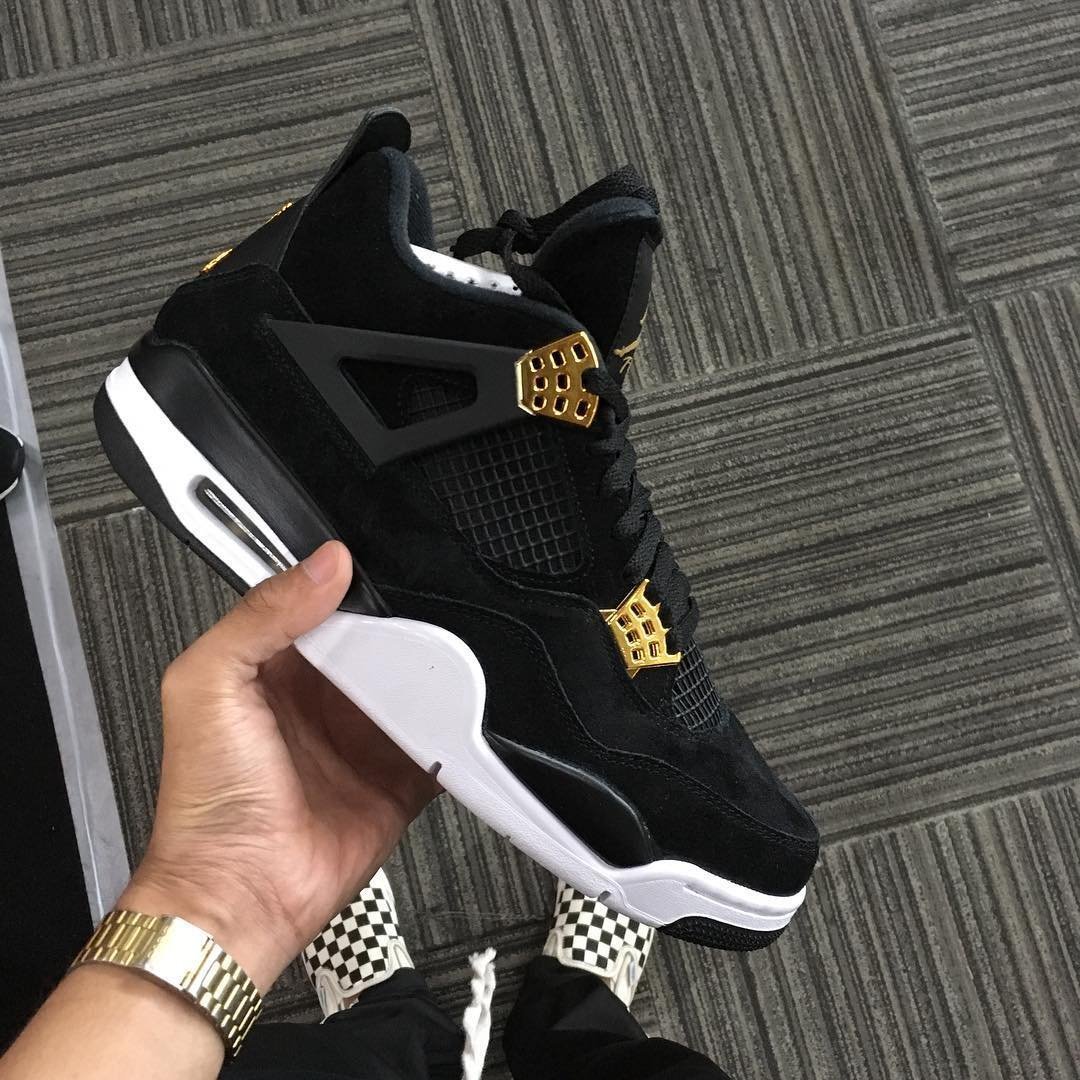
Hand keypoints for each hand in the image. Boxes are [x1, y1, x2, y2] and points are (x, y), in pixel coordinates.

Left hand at [120, 541, 438, 990]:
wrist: (240, 895)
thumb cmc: (207, 803)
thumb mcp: (209, 683)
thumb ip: (260, 616)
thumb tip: (324, 564)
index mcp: (274, 667)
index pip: (323, 607)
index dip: (351, 587)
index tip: (383, 572)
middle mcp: (322, 699)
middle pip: (380, 646)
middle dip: (407, 630)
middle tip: (432, 615)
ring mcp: (362, 739)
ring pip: (415, 689)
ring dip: (435, 678)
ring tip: (458, 657)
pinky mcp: (396, 779)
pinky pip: (439, 745)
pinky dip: (456, 733)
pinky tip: (467, 715)